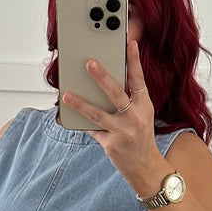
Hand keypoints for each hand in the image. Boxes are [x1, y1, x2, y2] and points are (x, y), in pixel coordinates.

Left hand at [61, 40, 164, 190]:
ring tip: (66, 95)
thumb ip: (128, 98)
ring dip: (81, 104)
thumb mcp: (141, 114)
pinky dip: (81, 122)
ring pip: (98, 114)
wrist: (145, 167)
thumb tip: (104, 81)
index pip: (138, 79)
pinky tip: (67, 115)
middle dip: (102, 77)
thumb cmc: (139, 135)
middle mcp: (135, 117)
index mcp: (144, 105)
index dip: (134, 61)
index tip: (129, 44)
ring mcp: (123, 132)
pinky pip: (92, 130)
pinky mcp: (111, 144)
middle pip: (116, 93)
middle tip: (89, 63)